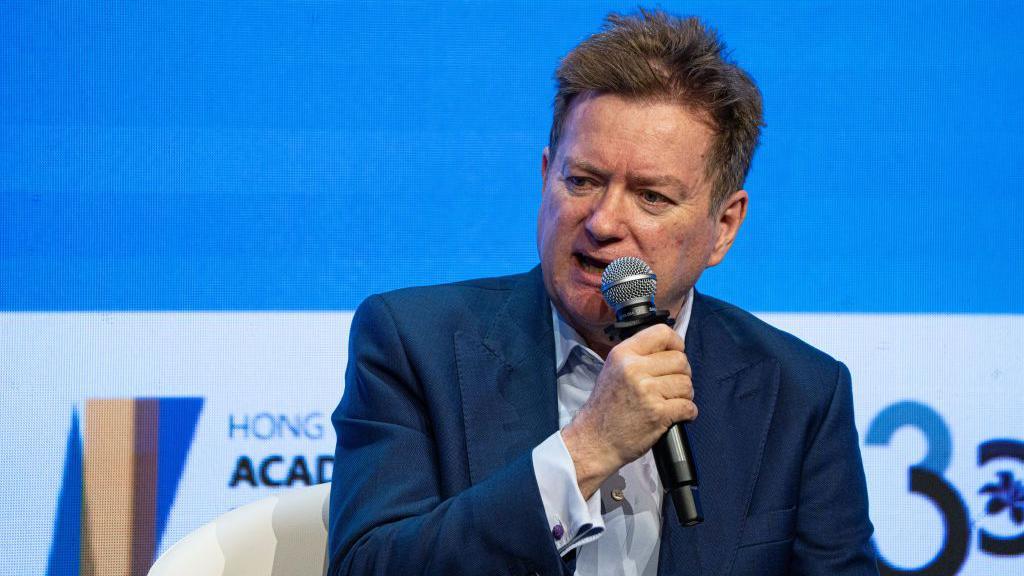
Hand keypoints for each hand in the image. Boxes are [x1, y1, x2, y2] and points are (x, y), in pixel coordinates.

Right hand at [561, 323, 695, 498]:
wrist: (594, 441)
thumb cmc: (605, 408)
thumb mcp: (613, 370)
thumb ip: (638, 357)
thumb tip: (670, 350)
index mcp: (623, 354)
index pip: (662, 333)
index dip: (676, 343)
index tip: (676, 354)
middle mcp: (634, 369)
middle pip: (680, 360)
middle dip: (682, 374)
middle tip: (671, 386)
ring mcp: (646, 392)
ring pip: (687, 384)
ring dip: (684, 395)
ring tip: (670, 402)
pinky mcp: (658, 414)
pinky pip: (688, 406)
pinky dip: (688, 413)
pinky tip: (676, 415)